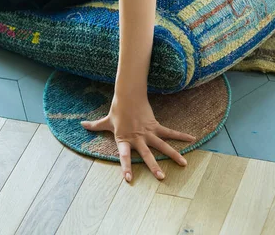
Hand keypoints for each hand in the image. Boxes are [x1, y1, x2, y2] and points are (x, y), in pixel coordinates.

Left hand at [81, 92, 195, 181]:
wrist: (128, 96)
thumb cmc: (117, 110)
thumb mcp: (106, 121)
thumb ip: (95, 126)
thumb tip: (82, 125)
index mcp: (124, 139)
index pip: (123, 155)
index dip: (125, 167)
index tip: (128, 179)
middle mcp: (137, 138)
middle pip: (146, 154)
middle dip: (154, 166)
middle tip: (161, 177)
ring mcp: (148, 133)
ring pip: (162, 145)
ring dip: (173, 155)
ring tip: (183, 164)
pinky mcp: (156, 126)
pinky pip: (169, 132)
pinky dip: (181, 136)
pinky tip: (192, 139)